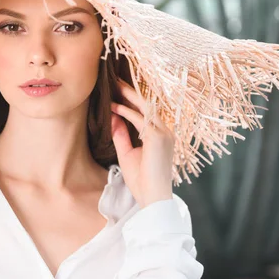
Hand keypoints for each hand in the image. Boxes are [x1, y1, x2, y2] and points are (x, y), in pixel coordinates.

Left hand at [110, 77, 174, 208]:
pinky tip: (114, 107)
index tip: (117, 90)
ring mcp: (163, 134)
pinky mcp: (158, 138)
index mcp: (160, 135)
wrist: (152, 198)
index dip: (132, 100)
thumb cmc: (141, 179)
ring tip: (114, 85)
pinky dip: (126, 112)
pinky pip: (140, 120)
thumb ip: (121, 134)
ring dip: (128, 96)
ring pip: (145, 108)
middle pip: (147, 105)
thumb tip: (113, 116)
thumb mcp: (127, 153)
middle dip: (130, 92)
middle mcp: (164, 132)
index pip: (145, 112)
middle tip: (115, 80)